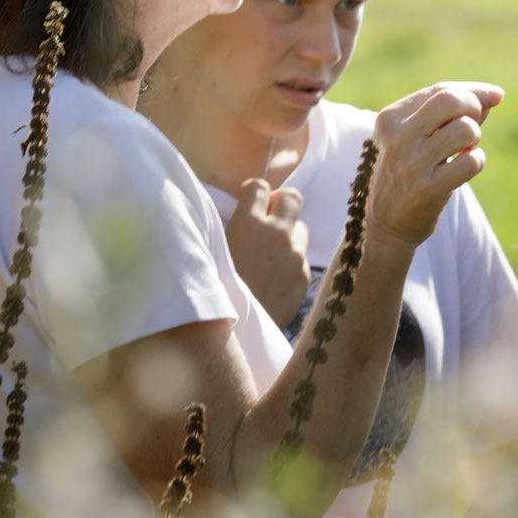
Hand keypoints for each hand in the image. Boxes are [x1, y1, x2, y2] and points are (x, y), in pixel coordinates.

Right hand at [226, 178, 312, 324]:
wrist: (236, 331)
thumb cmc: (214, 289)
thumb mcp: (213, 251)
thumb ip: (231, 228)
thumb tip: (238, 216)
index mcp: (249, 222)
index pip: (260, 186)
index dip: (254, 192)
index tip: (249, 201)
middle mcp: (277, 233)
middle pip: (292, 197)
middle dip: (281, 203)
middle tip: (268, 220)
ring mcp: (295, 255)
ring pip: (301, 229)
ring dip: (288, 235)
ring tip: (270, 255)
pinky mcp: (304, 277)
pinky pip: (303, 259)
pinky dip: (291, 263)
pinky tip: (275, 279)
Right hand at [366, 82, 503, 247]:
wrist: (386, 222)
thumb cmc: (410, 172)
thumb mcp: (420, 137)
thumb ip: (452, 113)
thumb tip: (494, 95)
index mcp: (391, 118)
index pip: (440, 90)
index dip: (474, 90)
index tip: (496, 95)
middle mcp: (398, 137)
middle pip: (450, 100)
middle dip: (474, 107)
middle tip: (474, 126)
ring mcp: (412, 163)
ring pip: (465, 130)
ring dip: (475, 139)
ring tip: (465, 151)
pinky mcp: (428, 189)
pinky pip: (471, 162)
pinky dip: (477, 161)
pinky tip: (465, 168)